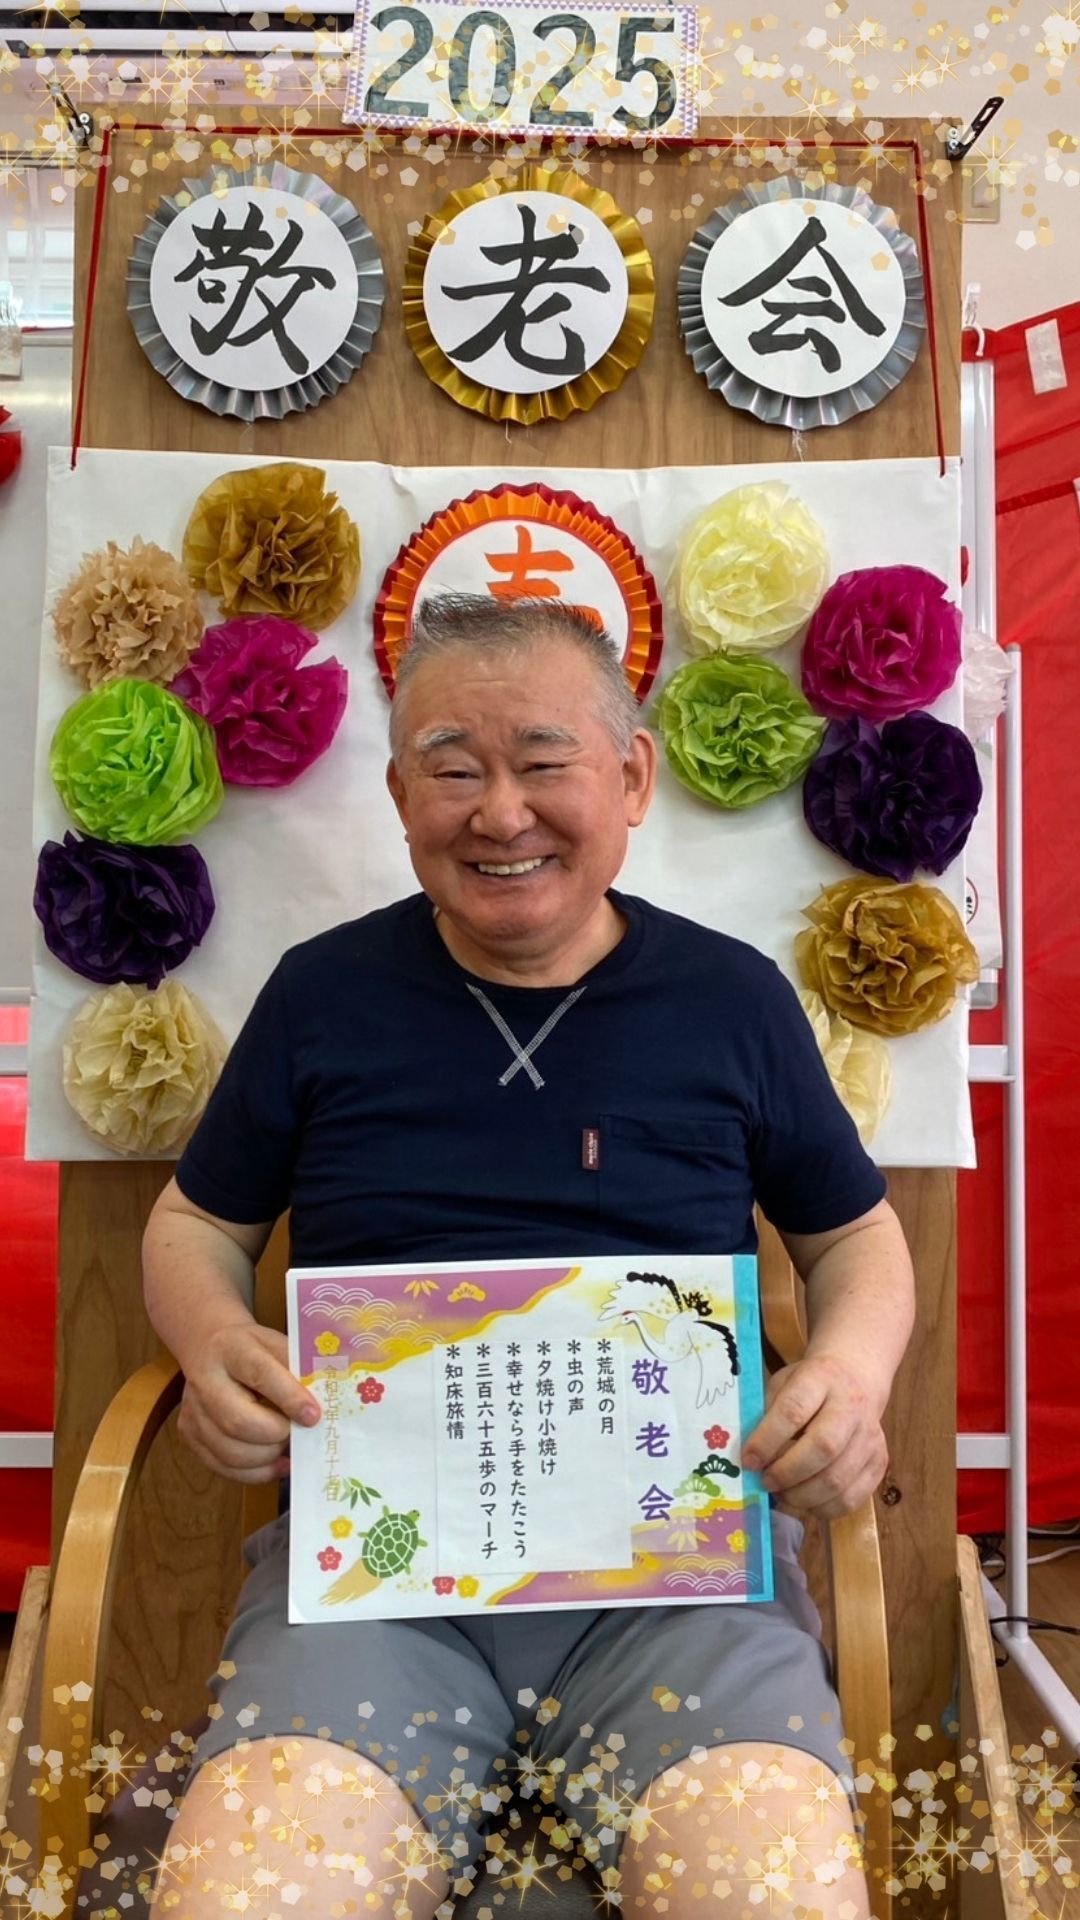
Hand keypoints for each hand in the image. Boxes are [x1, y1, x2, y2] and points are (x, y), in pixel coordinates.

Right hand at [177, 1322, 320, 1484]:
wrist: (210, 1348)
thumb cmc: (254, 1349)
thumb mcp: (277, 1343)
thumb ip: (299, 1369)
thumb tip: (326, 1402)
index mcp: (232, 1348)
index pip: (259, 1373)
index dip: (289, 1397)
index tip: (313, 1416)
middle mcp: (205, 1380)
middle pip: (238, 1421)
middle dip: (276, 1435)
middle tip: (299, 1433)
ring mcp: (193, 1411)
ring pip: (230, 1452)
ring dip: (268, 1457)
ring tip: (289, 1447)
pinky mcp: (189, 1435)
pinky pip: (224, 1467)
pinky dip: (257, 1472)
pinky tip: (279, 1463)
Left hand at [741, 1354, 887, 1520]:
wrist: (857, 1374)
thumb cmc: (811, 1383)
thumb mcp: (784, 1382)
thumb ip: (766, 1414)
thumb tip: (749, 1458)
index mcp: (821, 1378)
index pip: (793, 1411)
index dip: (767, 1440)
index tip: (748, 1461)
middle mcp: (851, 1407)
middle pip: (823, 1448)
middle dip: (787, 1473)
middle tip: (766, 1482)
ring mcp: (870, 1436)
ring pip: (838, 1479)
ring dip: (802, 1496)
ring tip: (782, 1493)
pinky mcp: (880, 1461)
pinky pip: (852, 1498)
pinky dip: (824, 1508)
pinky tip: (806, 1500)